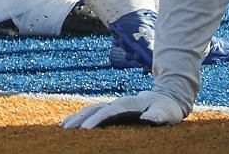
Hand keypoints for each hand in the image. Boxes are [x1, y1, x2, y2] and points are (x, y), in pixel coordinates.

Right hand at [62, 90, 189, 129]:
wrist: (164, 98)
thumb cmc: (166, 109)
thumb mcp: (166, 113)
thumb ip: (157, 116)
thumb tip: (146, 119)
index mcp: (127, 104)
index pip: (108, 112)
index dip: (96, 120)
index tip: (85, 129)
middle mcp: (116, 103)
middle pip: (93, 110)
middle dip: (79, 119)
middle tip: (66, 130)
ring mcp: (112, 106)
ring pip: (89, 110)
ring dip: (76, 118)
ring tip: (62, 128)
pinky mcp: (110, 110)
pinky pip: (91, 113)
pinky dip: (79, 117)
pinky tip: (69, 124)